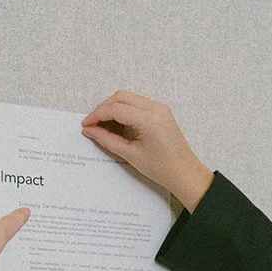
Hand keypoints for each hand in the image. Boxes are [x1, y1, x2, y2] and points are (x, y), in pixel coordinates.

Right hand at [81, 91, 213, 210]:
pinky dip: (124, 110)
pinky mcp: (161, 112)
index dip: (97, 115)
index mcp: (149, 119)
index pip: (116, 108)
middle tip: (93, 124)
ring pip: (128, 98)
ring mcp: (160, 108)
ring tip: (104, 126)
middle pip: (121, 97)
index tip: (87, 124)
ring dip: (114, 108)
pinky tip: (117, 124)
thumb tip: (91, 130)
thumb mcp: (131, 155)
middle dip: (104, 108)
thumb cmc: (163, 168)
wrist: (185, 173)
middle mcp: (156, 108)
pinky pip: (137, 104)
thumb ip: (108, 140)